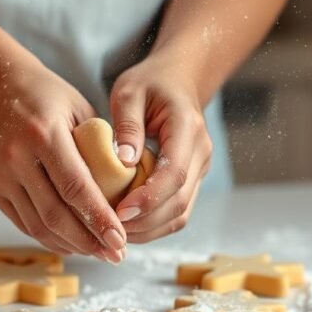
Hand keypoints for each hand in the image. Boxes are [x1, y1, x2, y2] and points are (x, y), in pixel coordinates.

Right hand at [0, 61, 126, 262]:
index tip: (121, 239)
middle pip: (56, 214)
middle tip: (116, 254)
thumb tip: (129, 186)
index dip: (99, 218)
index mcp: (43, 134)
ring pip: (39, 225)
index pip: (75, 187)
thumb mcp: (80, 110)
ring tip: (99, 252)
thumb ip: (100, 147)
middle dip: (89, 241)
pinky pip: (25, 223)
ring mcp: (1, 176)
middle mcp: (18, 158)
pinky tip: (74, 244)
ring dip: (71, 245)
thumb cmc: (47, 96)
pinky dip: (50, 238)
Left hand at [109, 52, 212, 242]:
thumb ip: (127, 124)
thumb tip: (122, 161)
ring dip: (149, 229)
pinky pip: (177, 212)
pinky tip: (128, 225)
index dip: (148, 198)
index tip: (119, 211)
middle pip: (179, 202)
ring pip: (180, 214)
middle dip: (145, 222)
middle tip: (110, 228)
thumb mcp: (130, 92)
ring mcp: (200, 169)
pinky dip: (154, 225)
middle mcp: (201, 153)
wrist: (178, 80)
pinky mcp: (192, 180)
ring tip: (116, 231)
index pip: (174, 174)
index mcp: (188, 128)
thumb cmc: (151, 83)